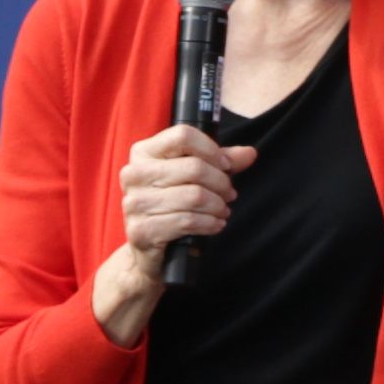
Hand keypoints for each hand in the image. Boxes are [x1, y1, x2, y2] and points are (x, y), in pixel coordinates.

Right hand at [115, 119, 242, 257]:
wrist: (148, 248)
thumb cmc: (171, 205)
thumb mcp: (194, 177)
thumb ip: (219, 162)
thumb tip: (249, 153)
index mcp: (143, 153)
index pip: (183, 135)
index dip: (211, 150)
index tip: (225, 166)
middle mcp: (133, 174)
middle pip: (193, 167)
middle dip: (220, 183)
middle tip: (229, 194)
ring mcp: (134, 203)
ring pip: (194, 196)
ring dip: (217, 206)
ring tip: (223, 211)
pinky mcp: (141, 230)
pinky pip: (187, 221)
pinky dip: (208, 224)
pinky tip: (215, 225)